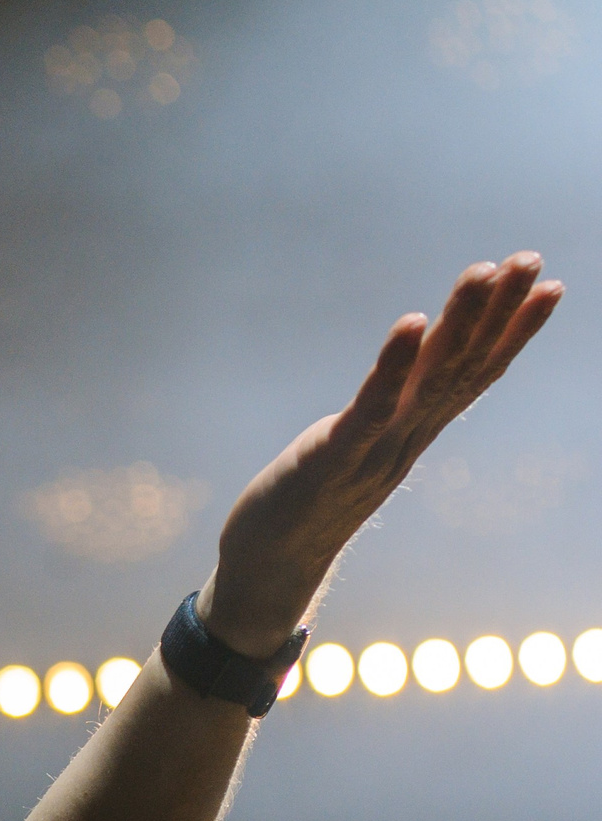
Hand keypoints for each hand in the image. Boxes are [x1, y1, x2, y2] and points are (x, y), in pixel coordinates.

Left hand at [200, 253, 563, 654]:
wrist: (270, 564)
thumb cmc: (311, 497)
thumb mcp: (360, 445)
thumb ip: (389, 410)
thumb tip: (412, 369)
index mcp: (414, 431)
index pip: (475, 374)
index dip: (514, 331)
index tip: (549, 285)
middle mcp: (406, 438)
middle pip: (461, 366)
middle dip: (498, 310)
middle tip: (528, 256)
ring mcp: (375, 450)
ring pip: (427, 381)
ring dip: (458, 323)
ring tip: (483, 271)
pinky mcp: (332, 460)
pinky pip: (370, 409)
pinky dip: (394, 366)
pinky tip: (412, 322)